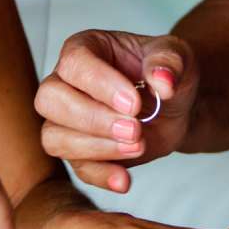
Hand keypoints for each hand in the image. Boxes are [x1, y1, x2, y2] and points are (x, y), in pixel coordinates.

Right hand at [35, 29, 196, 192]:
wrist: (176, 106)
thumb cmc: (168, 71)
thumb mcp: (178, 55)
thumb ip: (169, 61)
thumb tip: (163, 81)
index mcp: (85, 48)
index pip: (74, 63)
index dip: (100, 85)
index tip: (133, 104)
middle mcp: (66, 82)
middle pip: (50, 100)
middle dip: (93, 119)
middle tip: (134, 129)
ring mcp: (68, 120)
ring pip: (54, 137)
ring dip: (96, 148)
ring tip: (138, 146)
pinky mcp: (80, 151)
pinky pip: (77, 168)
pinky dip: (101, 176)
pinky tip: (125, 179)